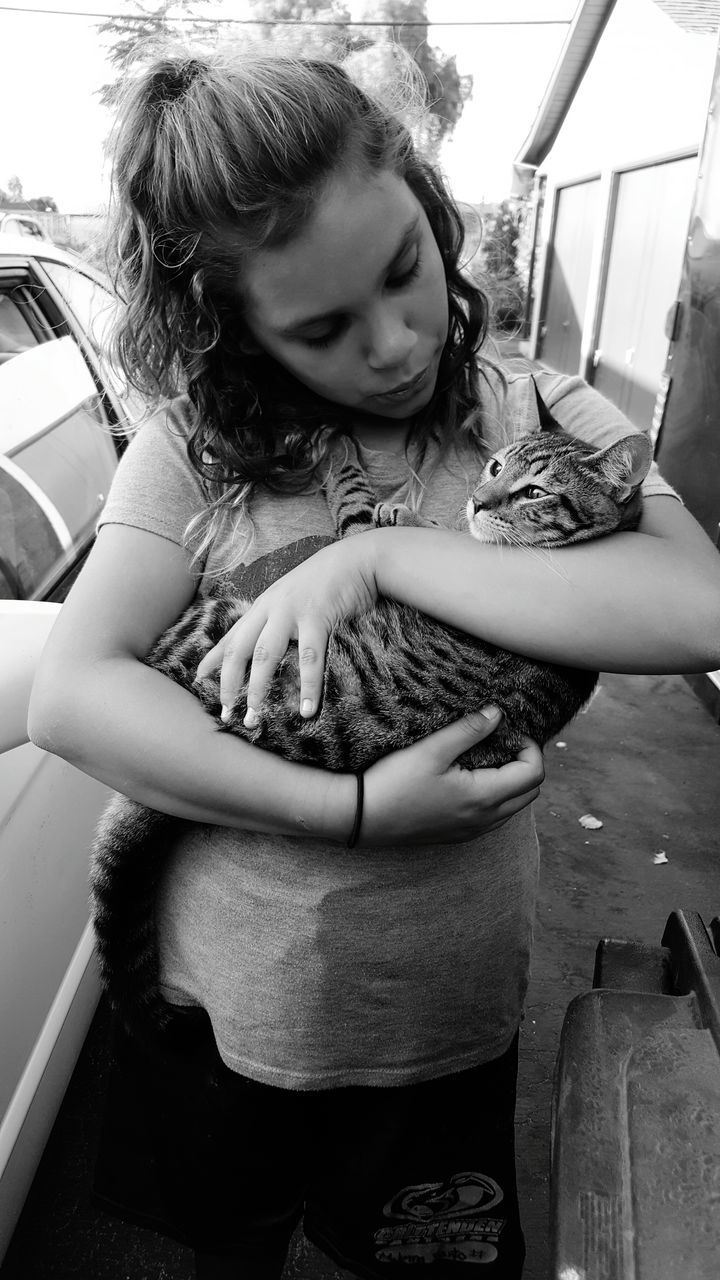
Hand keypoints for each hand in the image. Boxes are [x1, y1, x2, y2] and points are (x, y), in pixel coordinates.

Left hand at [196, 536, 378, 722]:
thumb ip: (276, 618)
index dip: (213, 659)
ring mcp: (291, 612)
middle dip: (229, 683)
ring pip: (266, 655)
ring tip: (255, 716)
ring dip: (257, 687)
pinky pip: (310, 658)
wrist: (357, 559)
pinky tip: (306, 709)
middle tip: (226, 713)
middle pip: (239, 649)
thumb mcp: (292, 597)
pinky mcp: (317, 617)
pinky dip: (308, 686)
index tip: (199, 680)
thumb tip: (266, 646)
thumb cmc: (326, 581)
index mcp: (263, 607)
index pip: (232, 637)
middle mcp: (270, 609)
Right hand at [360, 710, 544, 845]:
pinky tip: (469, 778)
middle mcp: (484, 819)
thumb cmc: (394, 782)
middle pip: (530, 792)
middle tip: (502, 741)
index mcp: (484, 798)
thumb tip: (498, 713)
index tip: (508, 730)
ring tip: (486, 757)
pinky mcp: (457, 834)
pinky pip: (493, 817)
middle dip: (525, 764)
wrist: (361, 817)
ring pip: (513, 807)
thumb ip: (469, 730)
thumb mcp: (432, 749)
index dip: (530, 748)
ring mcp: (472, 831)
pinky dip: (495, 796)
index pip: (534, 774)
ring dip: (511, 781)